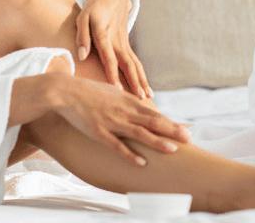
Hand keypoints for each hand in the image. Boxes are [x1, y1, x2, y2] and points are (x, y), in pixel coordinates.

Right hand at [50, 73, 190, 165]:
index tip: (185, 129)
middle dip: (172, 131)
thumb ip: (128, 99)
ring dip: (157, 142)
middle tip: (189, 139)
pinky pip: (117, 145)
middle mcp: (123, 111)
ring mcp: (112, 122)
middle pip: (153, 122)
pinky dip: (130, 154)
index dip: (171, 122)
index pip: (154, 114)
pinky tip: (141, 162)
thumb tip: (141, 103)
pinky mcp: (99, 132)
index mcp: (128, 101)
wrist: (66, 91)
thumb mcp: (113, 91)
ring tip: (173, 149)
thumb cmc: (89, 92)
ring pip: (139, 133)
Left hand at [76, 0, 151, 97]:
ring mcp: (124, 43)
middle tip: (140, 98)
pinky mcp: (127, 44)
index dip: (112, 74)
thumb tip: (81, 56)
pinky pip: (136, 62)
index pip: (109, 58)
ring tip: (148, 97)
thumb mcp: (82, 17)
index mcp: (104, 35)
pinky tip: (146, 88)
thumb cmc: (93, 7)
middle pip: (127, 64)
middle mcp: (117, 41)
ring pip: (135, 64)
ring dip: (142, 80)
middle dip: (134, 82)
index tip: (117, 90)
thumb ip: (82, 37)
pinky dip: (142, 75)